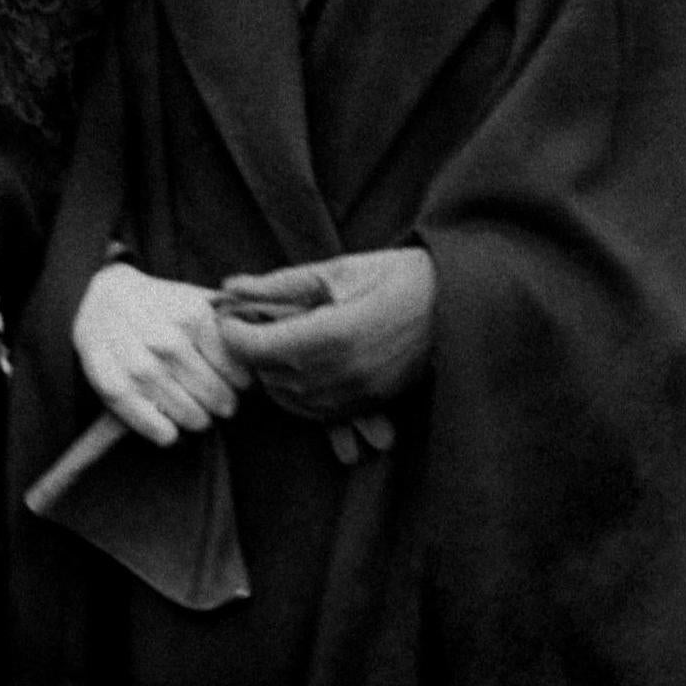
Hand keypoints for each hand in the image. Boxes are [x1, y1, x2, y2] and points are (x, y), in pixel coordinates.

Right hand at [72, 264, 248, 445]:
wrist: (97, 298)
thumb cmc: (154, 303)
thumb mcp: (192, 296)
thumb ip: (228, 314)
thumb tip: (264, 332)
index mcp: (192, 317)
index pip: (238, 372)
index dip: (240, 383)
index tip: (235, 383)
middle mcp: (166, 341)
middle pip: (217, 397)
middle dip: (223, 404)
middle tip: (219, 403)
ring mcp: (139, 366)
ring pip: (191, 416)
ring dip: (198, 419)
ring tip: (196, 412)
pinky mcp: (114, 387)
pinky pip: (156, 429)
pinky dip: (167, 433)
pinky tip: (169, 425)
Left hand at [214, 248, 435, 422]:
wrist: (459, 305)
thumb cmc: (399, 277)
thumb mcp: (338, 270)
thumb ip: (279, 285)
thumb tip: (229, 286)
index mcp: (332, 334)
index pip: (257, 348)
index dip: (232, 333)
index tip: (227, 316)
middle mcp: (344, 373)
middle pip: (269, 376)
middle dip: (250, 352)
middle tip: (249, 323)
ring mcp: (359, 395)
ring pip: (290, 400)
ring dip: (273, 374)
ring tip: (274, 342)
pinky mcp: (372, 404)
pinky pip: (318, 414)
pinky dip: (298, 395)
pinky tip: (299, 367)